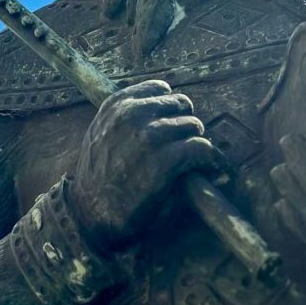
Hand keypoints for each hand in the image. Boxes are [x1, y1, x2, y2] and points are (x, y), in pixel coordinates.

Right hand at [69, 80, 225, 249]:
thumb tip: (159, 114)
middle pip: (181, 105)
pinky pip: (204, 149)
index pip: (160, 89)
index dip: (171, 108)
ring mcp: (150, 135)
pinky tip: (214, 170)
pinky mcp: (166, 160)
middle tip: (185, 148)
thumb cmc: (98, 180)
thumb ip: (123, 119)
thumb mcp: (99, 136)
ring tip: (196, 163)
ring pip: (194, 126)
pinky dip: (214, 161)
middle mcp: (133, 114)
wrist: (90, 216)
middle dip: (184, 126)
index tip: (175, 123)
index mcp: (116, 105)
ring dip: (197, 145)